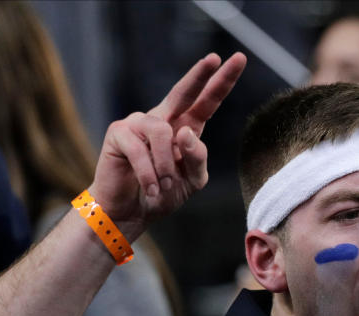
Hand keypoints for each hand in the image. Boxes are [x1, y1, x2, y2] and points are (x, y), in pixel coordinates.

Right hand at [87, 52, 245, 238]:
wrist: (129, 214)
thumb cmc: (162, 194)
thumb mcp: (191, 181)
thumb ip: (197, 158)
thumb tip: (186, 132)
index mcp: (185, 128)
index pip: (206, 102)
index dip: (221, 81)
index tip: (239, 59)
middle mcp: (163, 120)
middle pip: (183, 92)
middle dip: (199, 75)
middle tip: (213, 59)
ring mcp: (139, 123)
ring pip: (162, 131)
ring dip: (166, 165)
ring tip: (164, 186)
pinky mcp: (119, 133)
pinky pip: (139, 149)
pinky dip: (149, 174)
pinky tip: (151, 188)